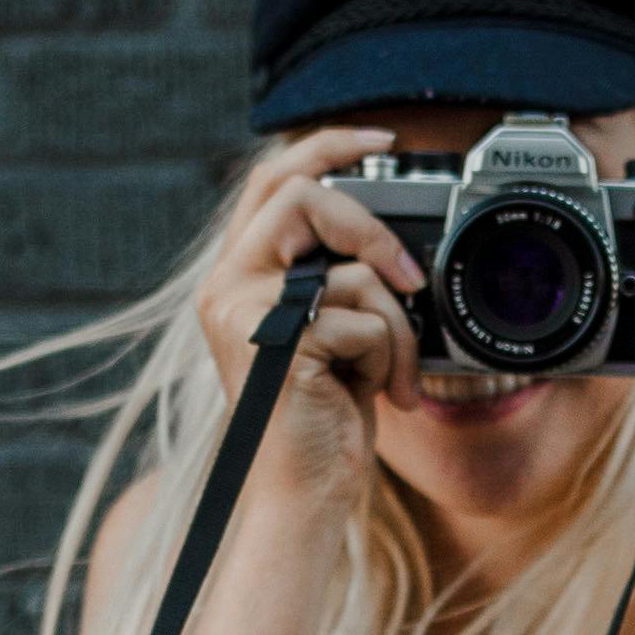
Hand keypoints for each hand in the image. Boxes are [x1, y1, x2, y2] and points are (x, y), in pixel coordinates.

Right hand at [200, 124, 423, 508]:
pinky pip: (366, 320)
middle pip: (303, 195)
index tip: (380, 140)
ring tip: (387, 373)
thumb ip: (336, 279)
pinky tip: (372, 394)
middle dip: (370, 229)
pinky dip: (388, 360)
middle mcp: (228, 287)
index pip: (272, 178)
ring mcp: (246, 314)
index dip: (326, 146)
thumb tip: (387, 241)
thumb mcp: (331, 334)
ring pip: (352, 270)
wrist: (305, 494)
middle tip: (406, 275)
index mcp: (237, 277)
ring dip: (394, 326)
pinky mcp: (278, 344)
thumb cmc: (322, 420)